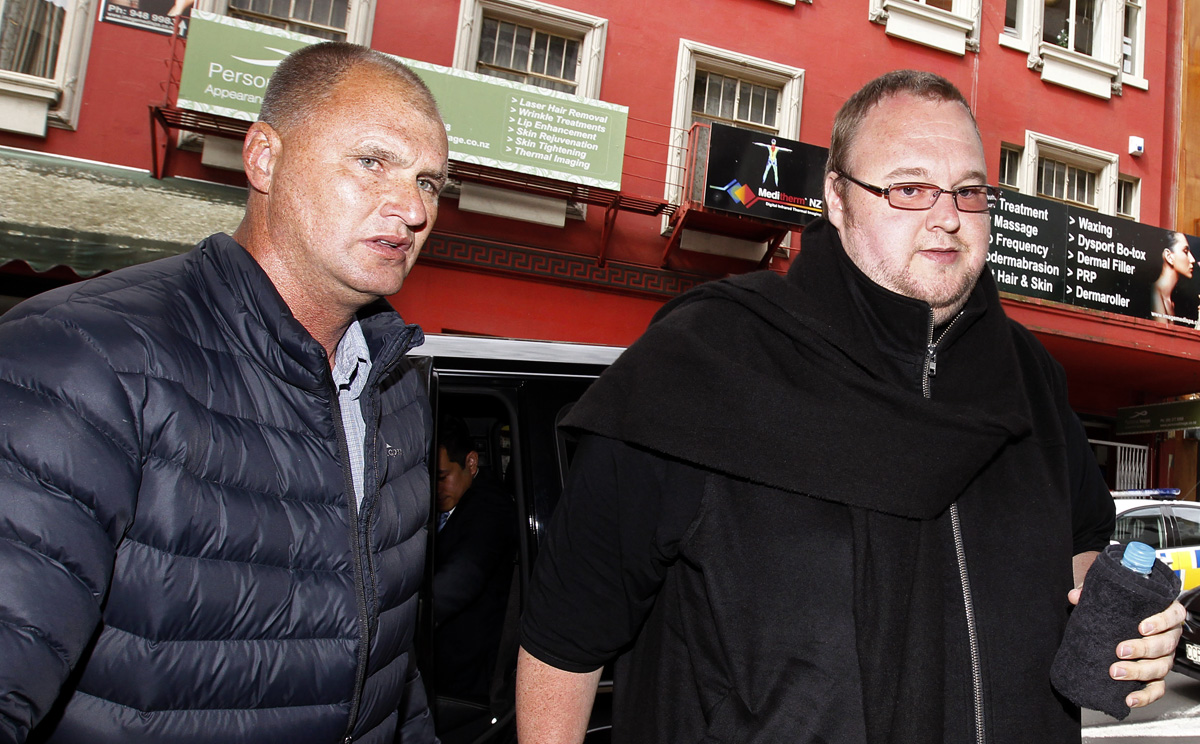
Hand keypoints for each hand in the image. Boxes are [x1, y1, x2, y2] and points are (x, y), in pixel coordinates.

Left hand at [1067, 588, 1185, 707]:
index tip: (1142, 627)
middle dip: (1142, 649)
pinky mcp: (1156, 677)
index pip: (1174, 615)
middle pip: (1165, 644)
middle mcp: (1167, 637)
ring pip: (1160, 668)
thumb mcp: (1111, 598)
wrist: (1122, 626)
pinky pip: (1156, 689)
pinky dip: (1145, 696)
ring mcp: (1163, 658)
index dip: (1162, 621)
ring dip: (1138, 672)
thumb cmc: (1123, 610)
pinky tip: (1129, 698)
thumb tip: (1075, 596)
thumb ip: (1093, 592)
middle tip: (1120, 650)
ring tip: (1115, 671)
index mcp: (1164, 615)